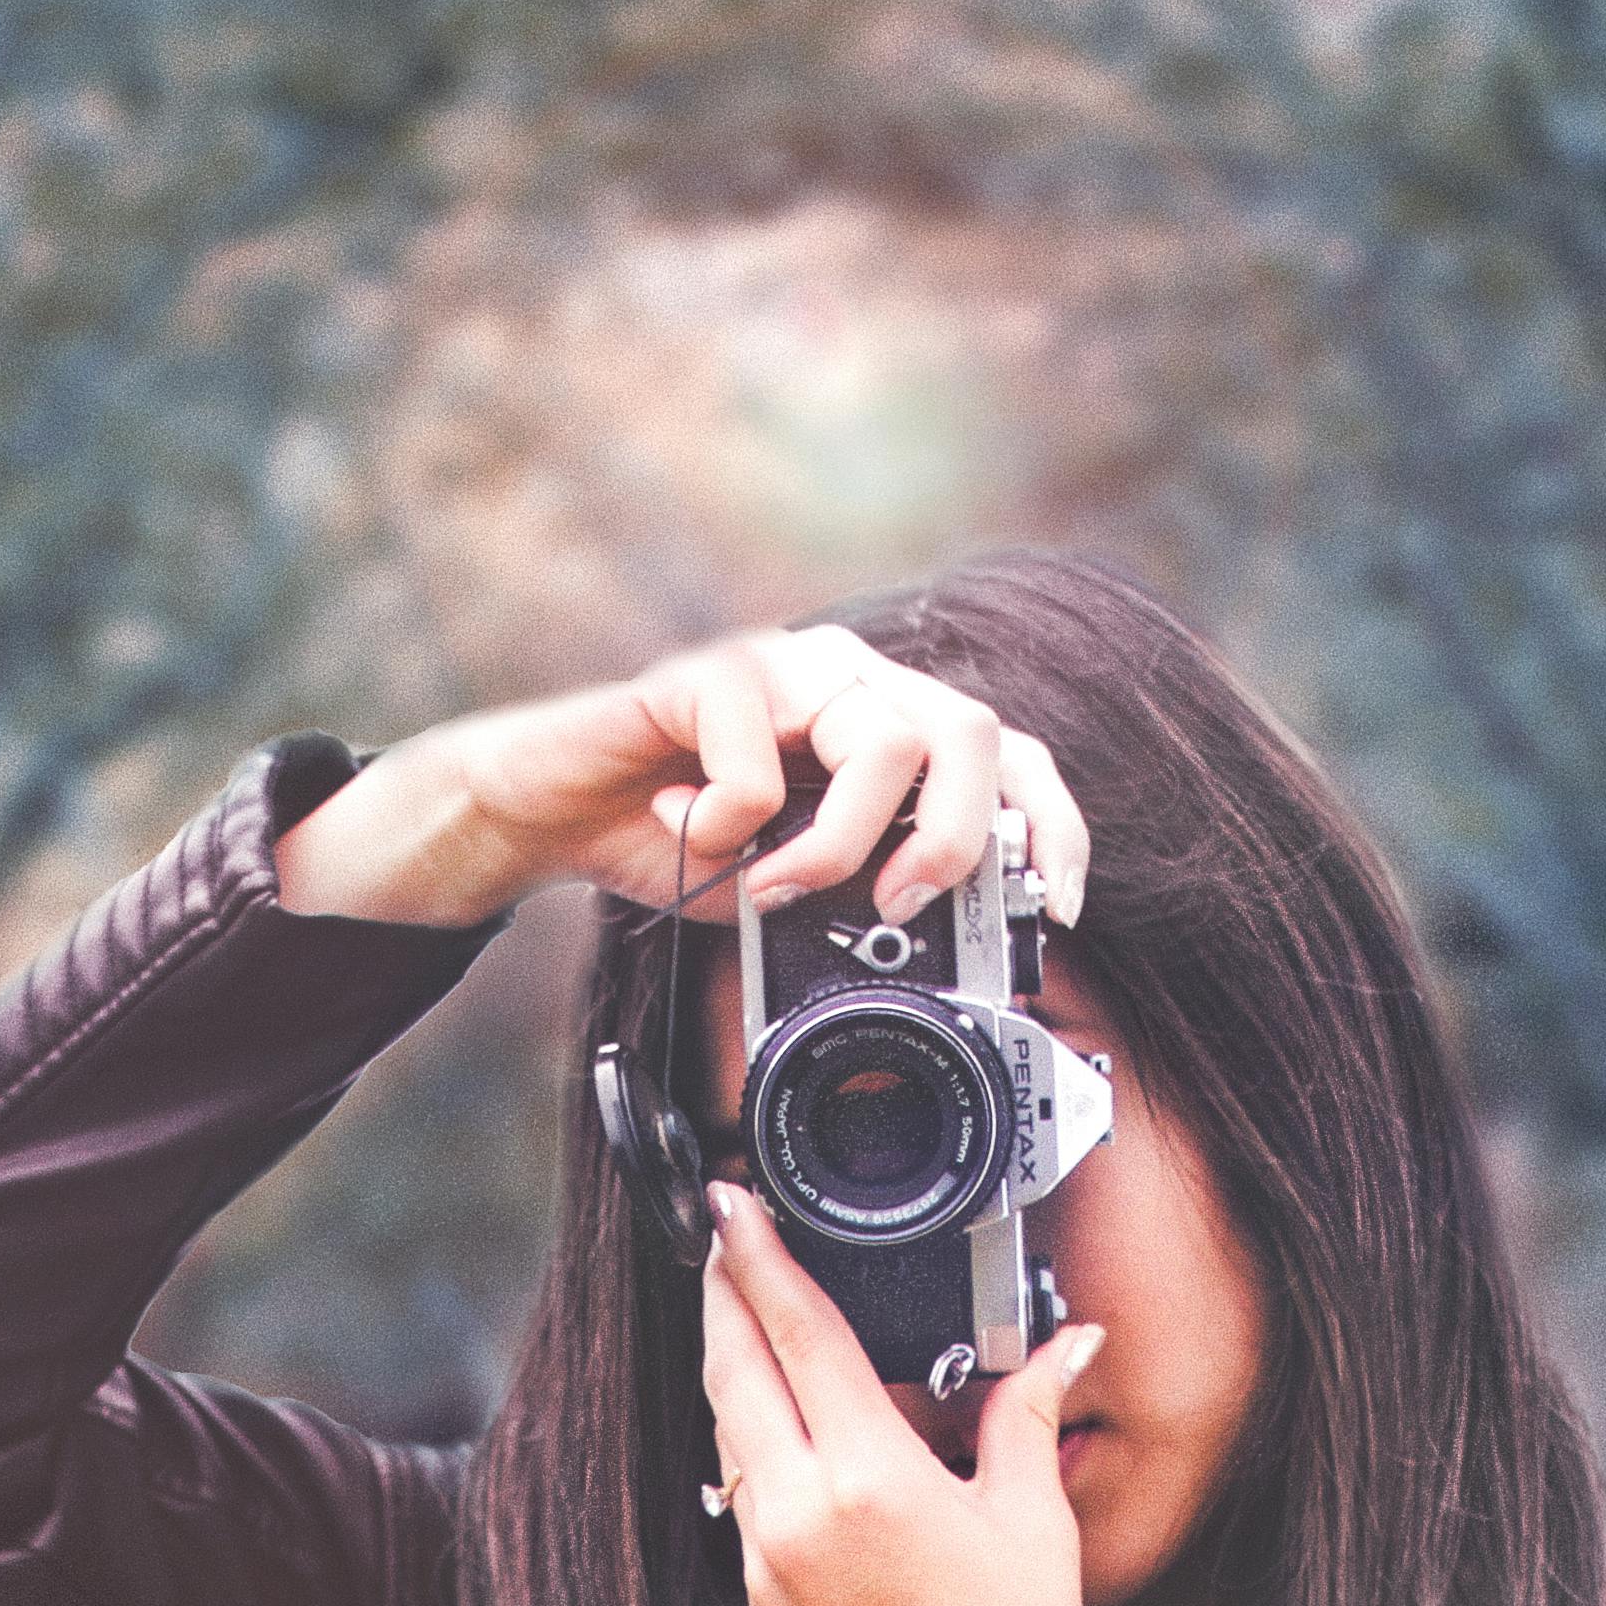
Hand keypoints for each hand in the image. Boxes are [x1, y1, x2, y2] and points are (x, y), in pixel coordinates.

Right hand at [271, 624, 1094, 936]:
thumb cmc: (680, 844)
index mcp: (890, 722)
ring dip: (839, 845)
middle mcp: (853, 677)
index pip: (1009, 755)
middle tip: (896, 905)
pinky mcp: (711, 669)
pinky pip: (760, 757)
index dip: (1049, 827)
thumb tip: (942, 943)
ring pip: (881, 741)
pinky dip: (730, 823)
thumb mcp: (797, 891)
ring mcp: (787, 663)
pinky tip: (688, 826)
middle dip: (953, 839)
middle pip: (971, 731)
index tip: (1051, 908)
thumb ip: (865, 896)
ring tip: (774, 886)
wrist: (554, 812)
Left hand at [699, 1182, 1112, 1605]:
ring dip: (729, 1370)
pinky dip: (748, 1446)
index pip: (797, 1334)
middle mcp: (799, 1516)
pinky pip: (738, 1499)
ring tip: (742, 1321)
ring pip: (726, 1435)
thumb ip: (1029, 1421)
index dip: (758, 1256)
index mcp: (870, 1481)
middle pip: (734, 1371)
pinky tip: (772, 1430)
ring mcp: (765, 1566)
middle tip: (721, 1243)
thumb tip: (1069, 1345)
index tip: (730, 1205)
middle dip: (722, 1297)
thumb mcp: (1036, 1531)